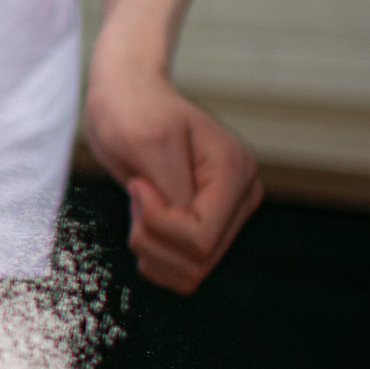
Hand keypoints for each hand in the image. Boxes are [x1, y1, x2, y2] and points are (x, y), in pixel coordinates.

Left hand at [83, 68, 261, 294]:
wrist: (128, 97)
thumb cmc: (132, 110)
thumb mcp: (146, 141)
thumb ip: (171, 186)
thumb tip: (185, 221)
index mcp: (235, 171)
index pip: (202, 238)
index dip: (158, 224)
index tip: (139, 186)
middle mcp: (240, 195)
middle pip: (198, 259)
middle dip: (152, 238)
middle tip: (136, 196)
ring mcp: (226, 213)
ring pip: (192, 271)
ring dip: (151, 249)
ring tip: (140, 206)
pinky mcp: (208, 225)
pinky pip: (185, 271)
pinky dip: (155, 258)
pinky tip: (144, 224)